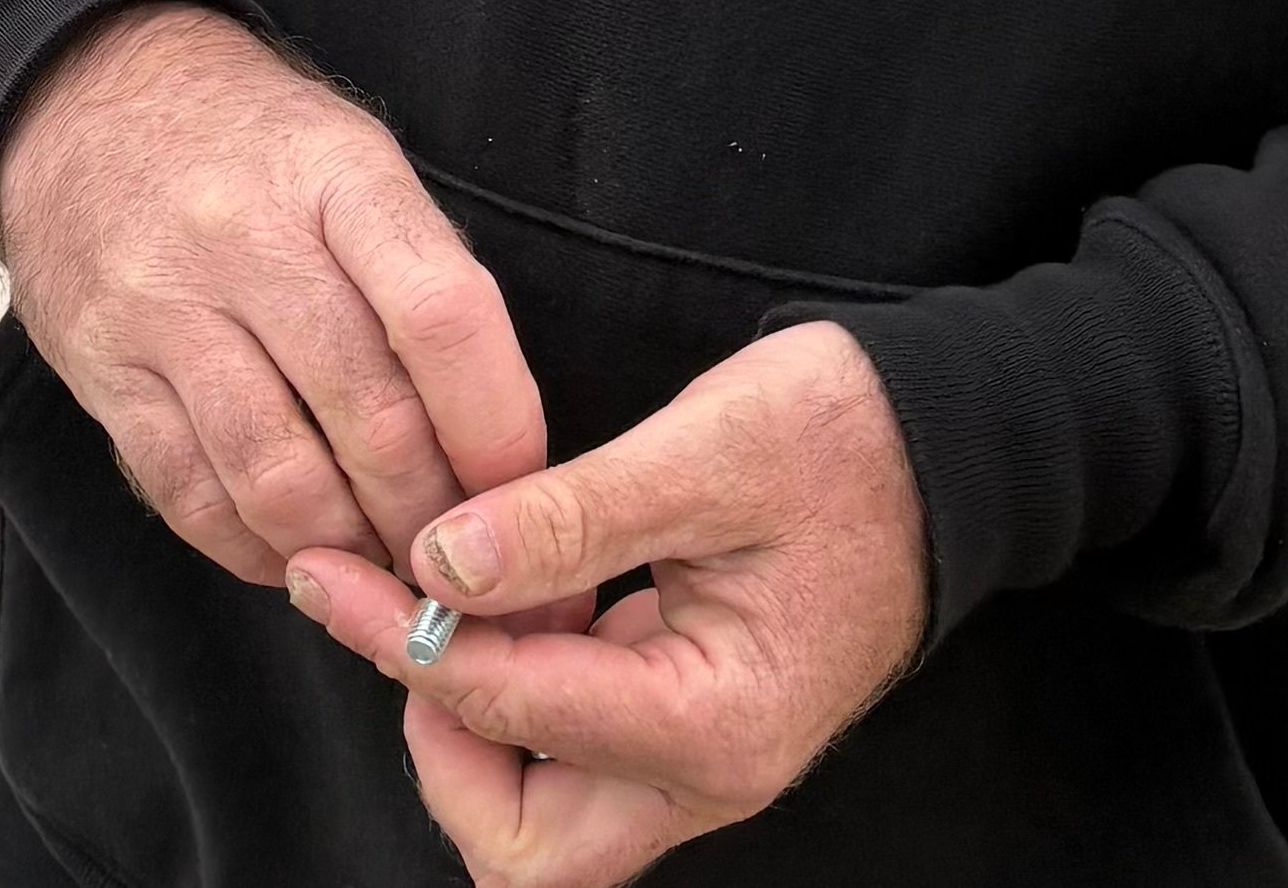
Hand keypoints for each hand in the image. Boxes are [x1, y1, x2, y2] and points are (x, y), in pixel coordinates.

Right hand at [0, 2, 546, 583]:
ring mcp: (162, 307)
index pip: (440, 314)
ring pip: (279, 480)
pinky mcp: (101, 369)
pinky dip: (259, 551)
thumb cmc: (251, 143)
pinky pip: (191, 498)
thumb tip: (494, 444)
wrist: (82, 92)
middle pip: (370, 419)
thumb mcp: (350, 157)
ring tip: (382, 566)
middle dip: (432, 518)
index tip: (522, 487)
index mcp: (335, 173)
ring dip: (350, 552)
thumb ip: (420, 279)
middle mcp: (245, 237)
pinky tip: (296, 551)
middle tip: (461, 559)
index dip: (495, 426)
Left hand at [288, 320, 928, 884]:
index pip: (513, 716)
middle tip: (396, 621)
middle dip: (442, 754)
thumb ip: (568, 517)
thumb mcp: (706, 453)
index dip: (409, 645)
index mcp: (714, 724)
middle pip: (528, 853)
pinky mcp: (686, 717)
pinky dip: (512, 696)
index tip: (336, 572)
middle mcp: (707, 773)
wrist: (950, 446)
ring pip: (546, 820)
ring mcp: (698, 758)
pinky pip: (574, 754)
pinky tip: (488, 592)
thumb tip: (440, 561)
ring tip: (429, 598)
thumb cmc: (846, 440)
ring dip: (471, 730)